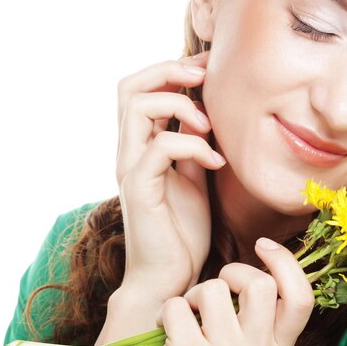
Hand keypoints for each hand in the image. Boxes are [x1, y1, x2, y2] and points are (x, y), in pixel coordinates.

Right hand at [115, 51, 223, 302]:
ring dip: (181, 104)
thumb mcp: (194, 177)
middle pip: (130, 86)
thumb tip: (205, 112)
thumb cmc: (183, 231)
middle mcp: (129, 152)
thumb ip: (192, 144)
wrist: (171, 277)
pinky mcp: (140, 189)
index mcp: (141, 146)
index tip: (209, 67)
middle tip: (204, 77)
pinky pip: (160, 147)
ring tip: (210, 126)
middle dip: (169, 70)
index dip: (172, 68)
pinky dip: (193, 145)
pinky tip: (217, 161)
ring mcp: (131, 169)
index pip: (142, 89)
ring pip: (138, 106)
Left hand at [122, 238, 314, 345]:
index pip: (301, 299)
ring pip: (214, 289)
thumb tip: (269, 250)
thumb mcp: (245, 341)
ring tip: (186, 317)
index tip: (262, 245)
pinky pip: (178, 305)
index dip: (286, 263)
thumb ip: (261, 308)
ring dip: (192, 295)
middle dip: (231, 272)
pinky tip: (164, 332)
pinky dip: (166, 311)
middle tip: (215, 289)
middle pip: (260, 284)